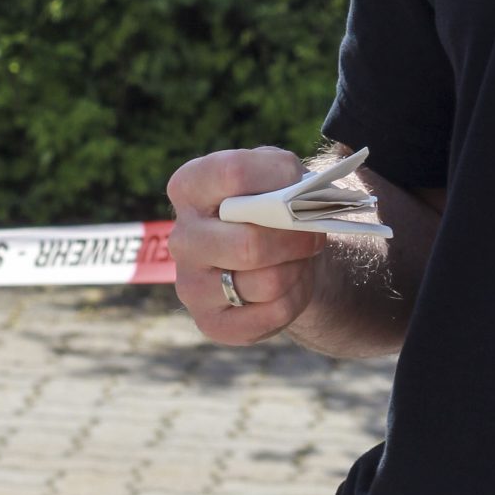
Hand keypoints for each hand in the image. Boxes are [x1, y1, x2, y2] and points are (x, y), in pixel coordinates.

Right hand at [166, 148, 324, 344]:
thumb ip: (283, 173)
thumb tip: (297, 197)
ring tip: (299, 257)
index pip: (233, 174)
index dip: (278, 178)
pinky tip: (291, 283)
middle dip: (295, 239)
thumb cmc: (270, 202)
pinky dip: (296, 296)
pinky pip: (274, 314)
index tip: (299, 183)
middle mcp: (181, 239)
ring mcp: (191, 285)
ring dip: (297, 268)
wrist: (270, 250)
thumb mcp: (275, 171)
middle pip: (250, 244)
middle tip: (313, 232)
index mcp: (188, 188)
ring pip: (268, 283)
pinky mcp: (211, 322)